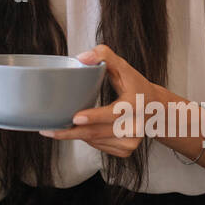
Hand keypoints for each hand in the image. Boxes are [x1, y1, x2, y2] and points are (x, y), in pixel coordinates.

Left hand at [38, 45, 163, 157]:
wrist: (156, 107)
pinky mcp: (127, 150)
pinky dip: (88, 139)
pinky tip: (86, 129)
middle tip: (49, 131)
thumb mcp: (123, 66)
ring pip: (96, 141)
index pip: (114, 113)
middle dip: (71, 133)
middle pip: (98, 132)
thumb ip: (103, 55)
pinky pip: (100, 147)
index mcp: (135, 103)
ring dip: (78, 134)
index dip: (94, 117)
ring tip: (65, 125)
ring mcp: (132, 140)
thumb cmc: (134, 84)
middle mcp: (136, 126)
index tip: (75, 118)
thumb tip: (81, 58)